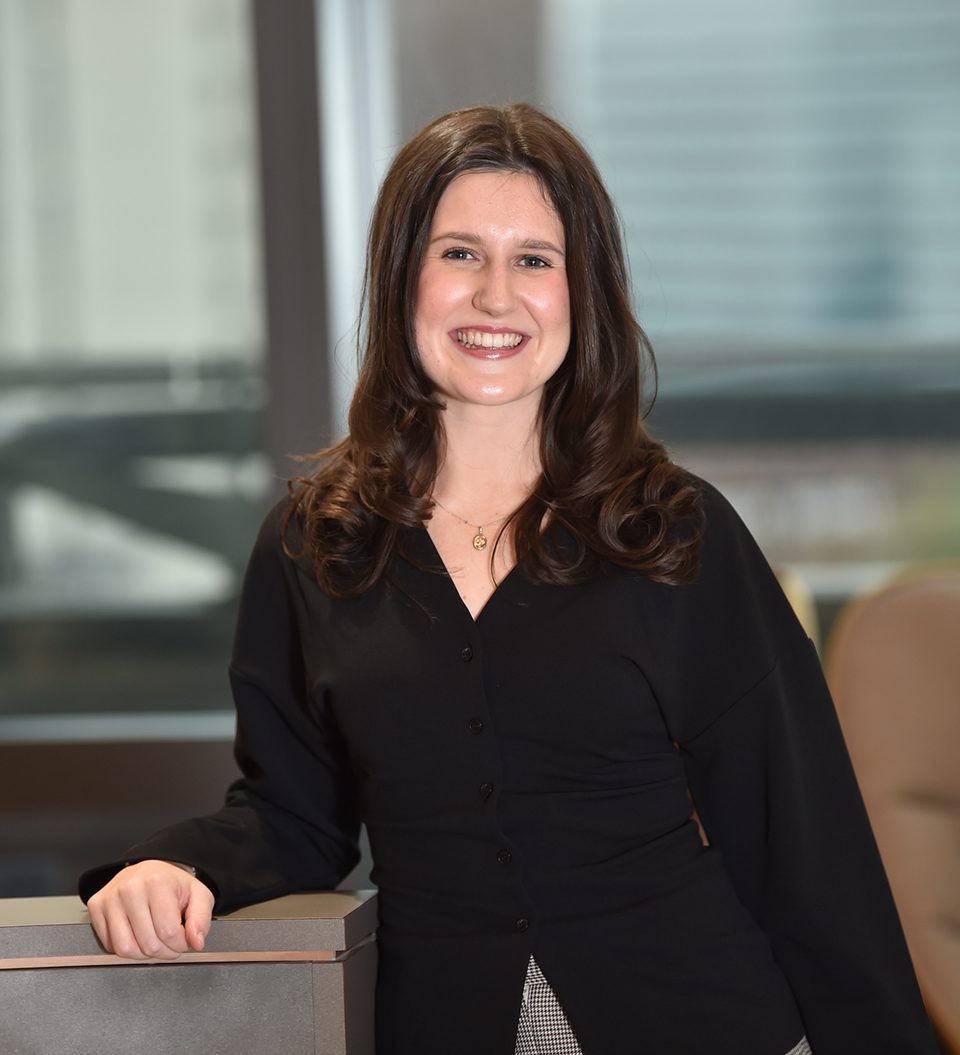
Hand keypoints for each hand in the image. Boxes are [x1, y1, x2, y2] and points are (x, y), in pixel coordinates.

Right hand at [86, 859, 213, 959]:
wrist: (148, 871)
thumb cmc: (172, 885)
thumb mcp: (198, 895)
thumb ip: (201, 919)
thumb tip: (196, 942)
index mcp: (157, 882)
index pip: (169, 932)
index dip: (180, 944)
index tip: (183, 939)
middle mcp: (130, 888)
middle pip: (148, 944)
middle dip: (165, 952)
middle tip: (170, 942)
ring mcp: (110, 898)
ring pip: (126, 949)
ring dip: (144, 954)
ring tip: (154, 939)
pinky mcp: (96, 907)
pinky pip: (110, 946)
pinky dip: (127, 948)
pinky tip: (137, 934)